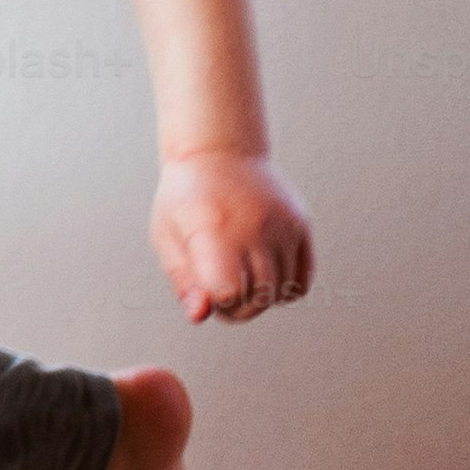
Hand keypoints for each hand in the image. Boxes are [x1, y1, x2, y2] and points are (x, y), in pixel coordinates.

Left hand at [149, 150, 312, 322]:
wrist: (218, 153)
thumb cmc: (184, 199)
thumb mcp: (167, 236)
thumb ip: (183, 280)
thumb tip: (200, 316)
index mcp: (213, 228)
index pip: (229, 290)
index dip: (218, 303)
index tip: (207, 292)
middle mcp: (254, 226)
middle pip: (258, 297)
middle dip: (238, 310)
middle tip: (221, 296)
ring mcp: (282, 225)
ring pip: (282, 291)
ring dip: (261, 301)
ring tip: (241, 284)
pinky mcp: (301, 225)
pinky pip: (303, 278)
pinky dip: (286, 290)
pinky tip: (264, 278)